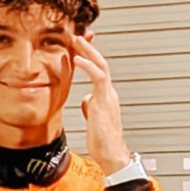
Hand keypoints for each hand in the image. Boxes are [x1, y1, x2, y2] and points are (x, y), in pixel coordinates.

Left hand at [73, 34, 131, 174]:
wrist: (112, 155)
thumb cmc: (103, 142)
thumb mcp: (93, 120)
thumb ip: (90, 107)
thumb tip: (85, 100)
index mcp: (106, 97)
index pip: (99, 71)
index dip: (91, 57)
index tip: (82, 46)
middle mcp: (109, 94)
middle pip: (101, 64)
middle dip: (90, 48)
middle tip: (78, 35)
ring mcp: (107, 97)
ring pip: (101, 66)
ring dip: (89, 51)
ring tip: (77, 40)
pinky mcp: (103, 102)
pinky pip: (98, 78)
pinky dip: (88, 66)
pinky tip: (77, 59)